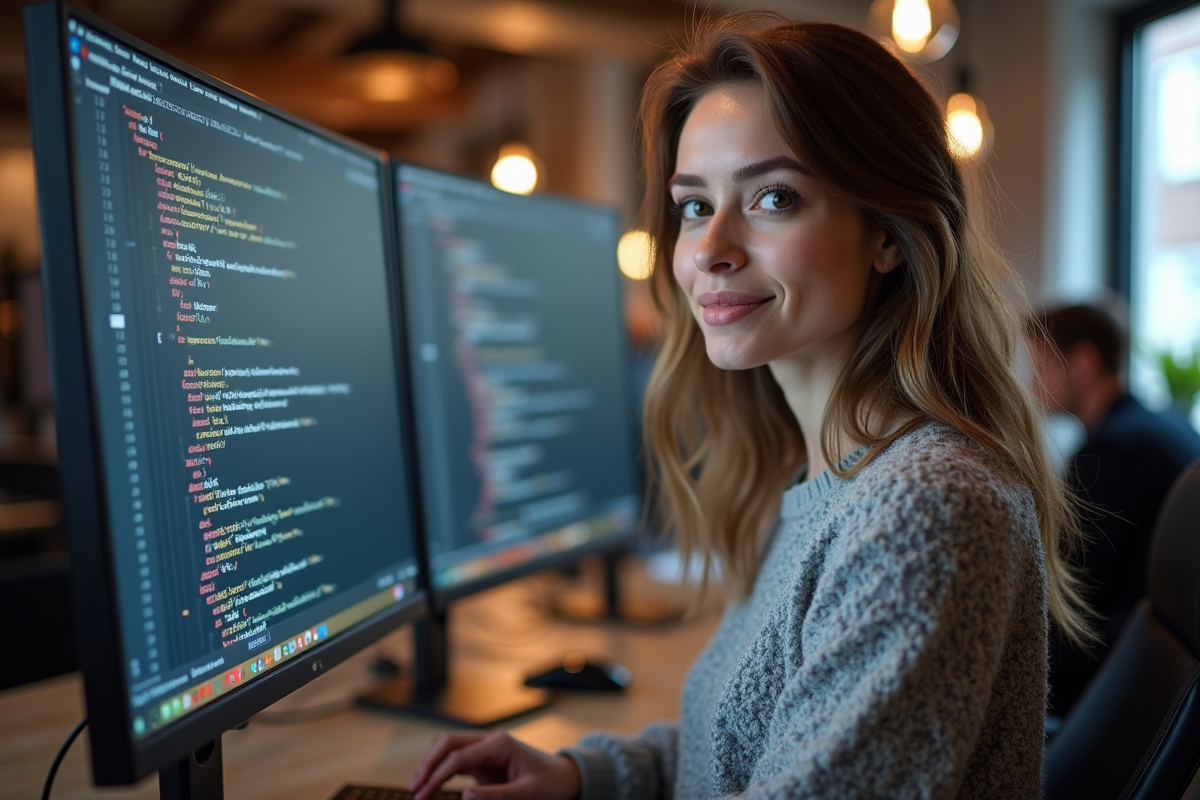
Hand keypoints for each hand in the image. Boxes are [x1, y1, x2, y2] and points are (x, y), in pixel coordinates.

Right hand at [408, 730, 581, 799]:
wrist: (565, 777)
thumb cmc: (550, 784)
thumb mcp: (528, 794)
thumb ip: (497, 796)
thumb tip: (465, 797)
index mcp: (499, 743)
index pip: (457, 757)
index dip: (436, 776)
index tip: (422, 796)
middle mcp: (489, 739)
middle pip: (447, 743)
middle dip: (427, 764)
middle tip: (414, 789)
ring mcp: (486, 746)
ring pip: (448, 746)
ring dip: (431, 763)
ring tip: (418, 787)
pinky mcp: (484, 757)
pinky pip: (456, 757)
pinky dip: (441, 768)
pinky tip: (431, 784)